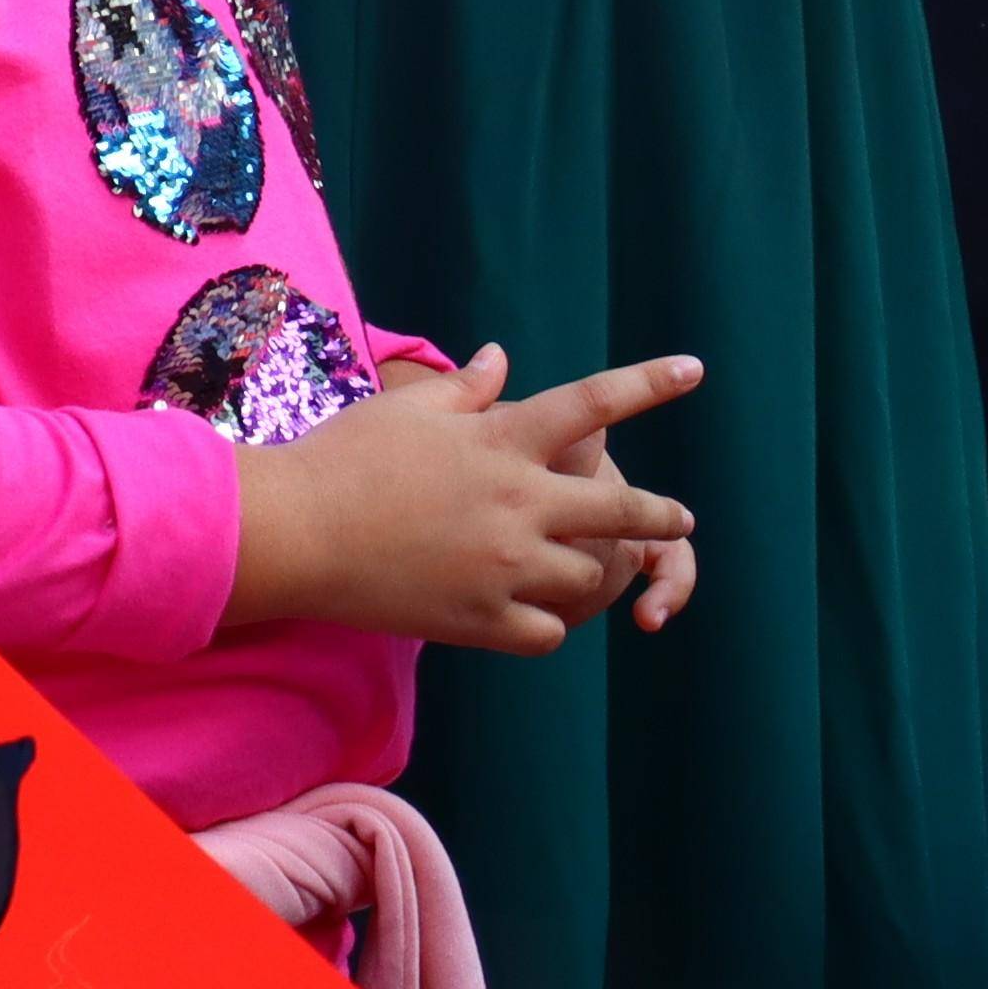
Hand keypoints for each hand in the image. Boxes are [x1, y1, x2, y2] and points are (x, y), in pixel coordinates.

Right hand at [227, 346, 704, 655]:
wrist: (294, 534)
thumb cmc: (341, 458)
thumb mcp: (405, 409)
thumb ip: (464, 389)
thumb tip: (499, 357)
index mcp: (501, 440)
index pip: (593, 404)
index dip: (649, 383)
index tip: (693, 370)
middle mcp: (517, 501)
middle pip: (623, 509)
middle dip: (660, 515)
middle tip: (678, 519)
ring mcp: (504, 565)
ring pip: (589, 576)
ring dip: (586, 570)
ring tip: (572, 568)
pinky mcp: (481, 620)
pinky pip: (548, 631)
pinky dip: (544, 621)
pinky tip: (527, 612)